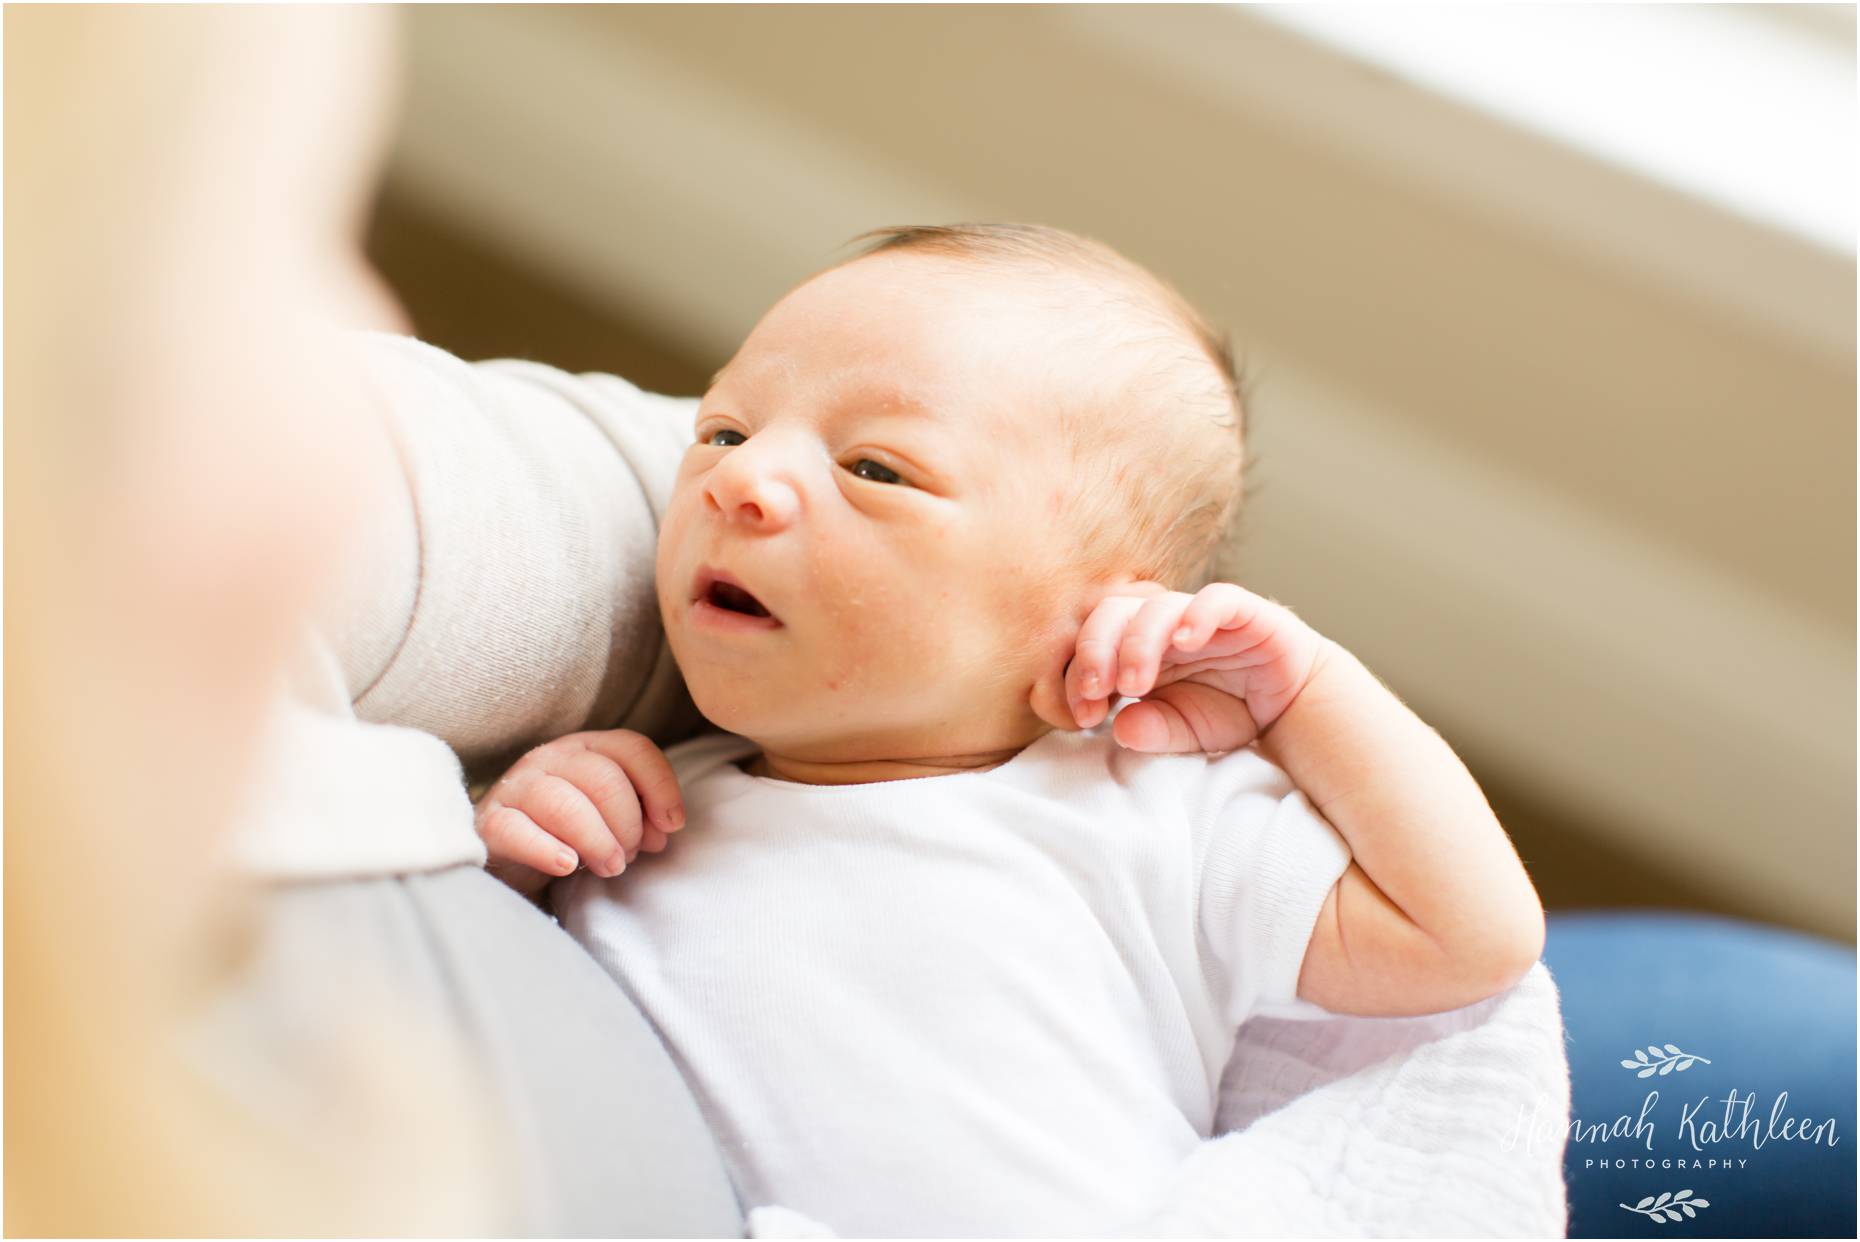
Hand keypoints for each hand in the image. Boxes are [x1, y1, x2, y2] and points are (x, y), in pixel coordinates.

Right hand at [474, 729, 684, 883]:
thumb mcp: (610, 816)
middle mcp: (551, 758)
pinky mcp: (490, 823)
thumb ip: (641, 815)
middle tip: (628, 857)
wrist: (505, 856)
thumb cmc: (568, 832)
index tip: (671, 826)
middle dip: (628, 825)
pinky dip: (547, 851)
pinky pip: (517, 832)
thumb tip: (663, 830)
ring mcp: (517, 787)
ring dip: (598, 842)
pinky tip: (566, 866)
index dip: (660, 786)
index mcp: (586, 748)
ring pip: (566, 805)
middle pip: (604, 780)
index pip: (633, 748)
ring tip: (609, 867)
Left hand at [1065, 582, 1330, 752]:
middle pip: (1114, 613)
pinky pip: (1217, 599)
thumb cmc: (1230, 710)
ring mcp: (1200, 614)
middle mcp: (1163, 625)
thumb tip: (1119, 729)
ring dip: (1138, 644)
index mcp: (1137, 648)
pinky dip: (1198, 614)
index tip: (1081, 716)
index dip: (1078, 676)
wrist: (1294, 706)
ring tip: (1136, 684)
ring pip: (1158, 607)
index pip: (1093, 644)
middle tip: (1096, 691)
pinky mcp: (1244, 611)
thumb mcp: (1186, 731)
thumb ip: (1154, 730)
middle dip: (1095, 651)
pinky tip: (1187, 641)